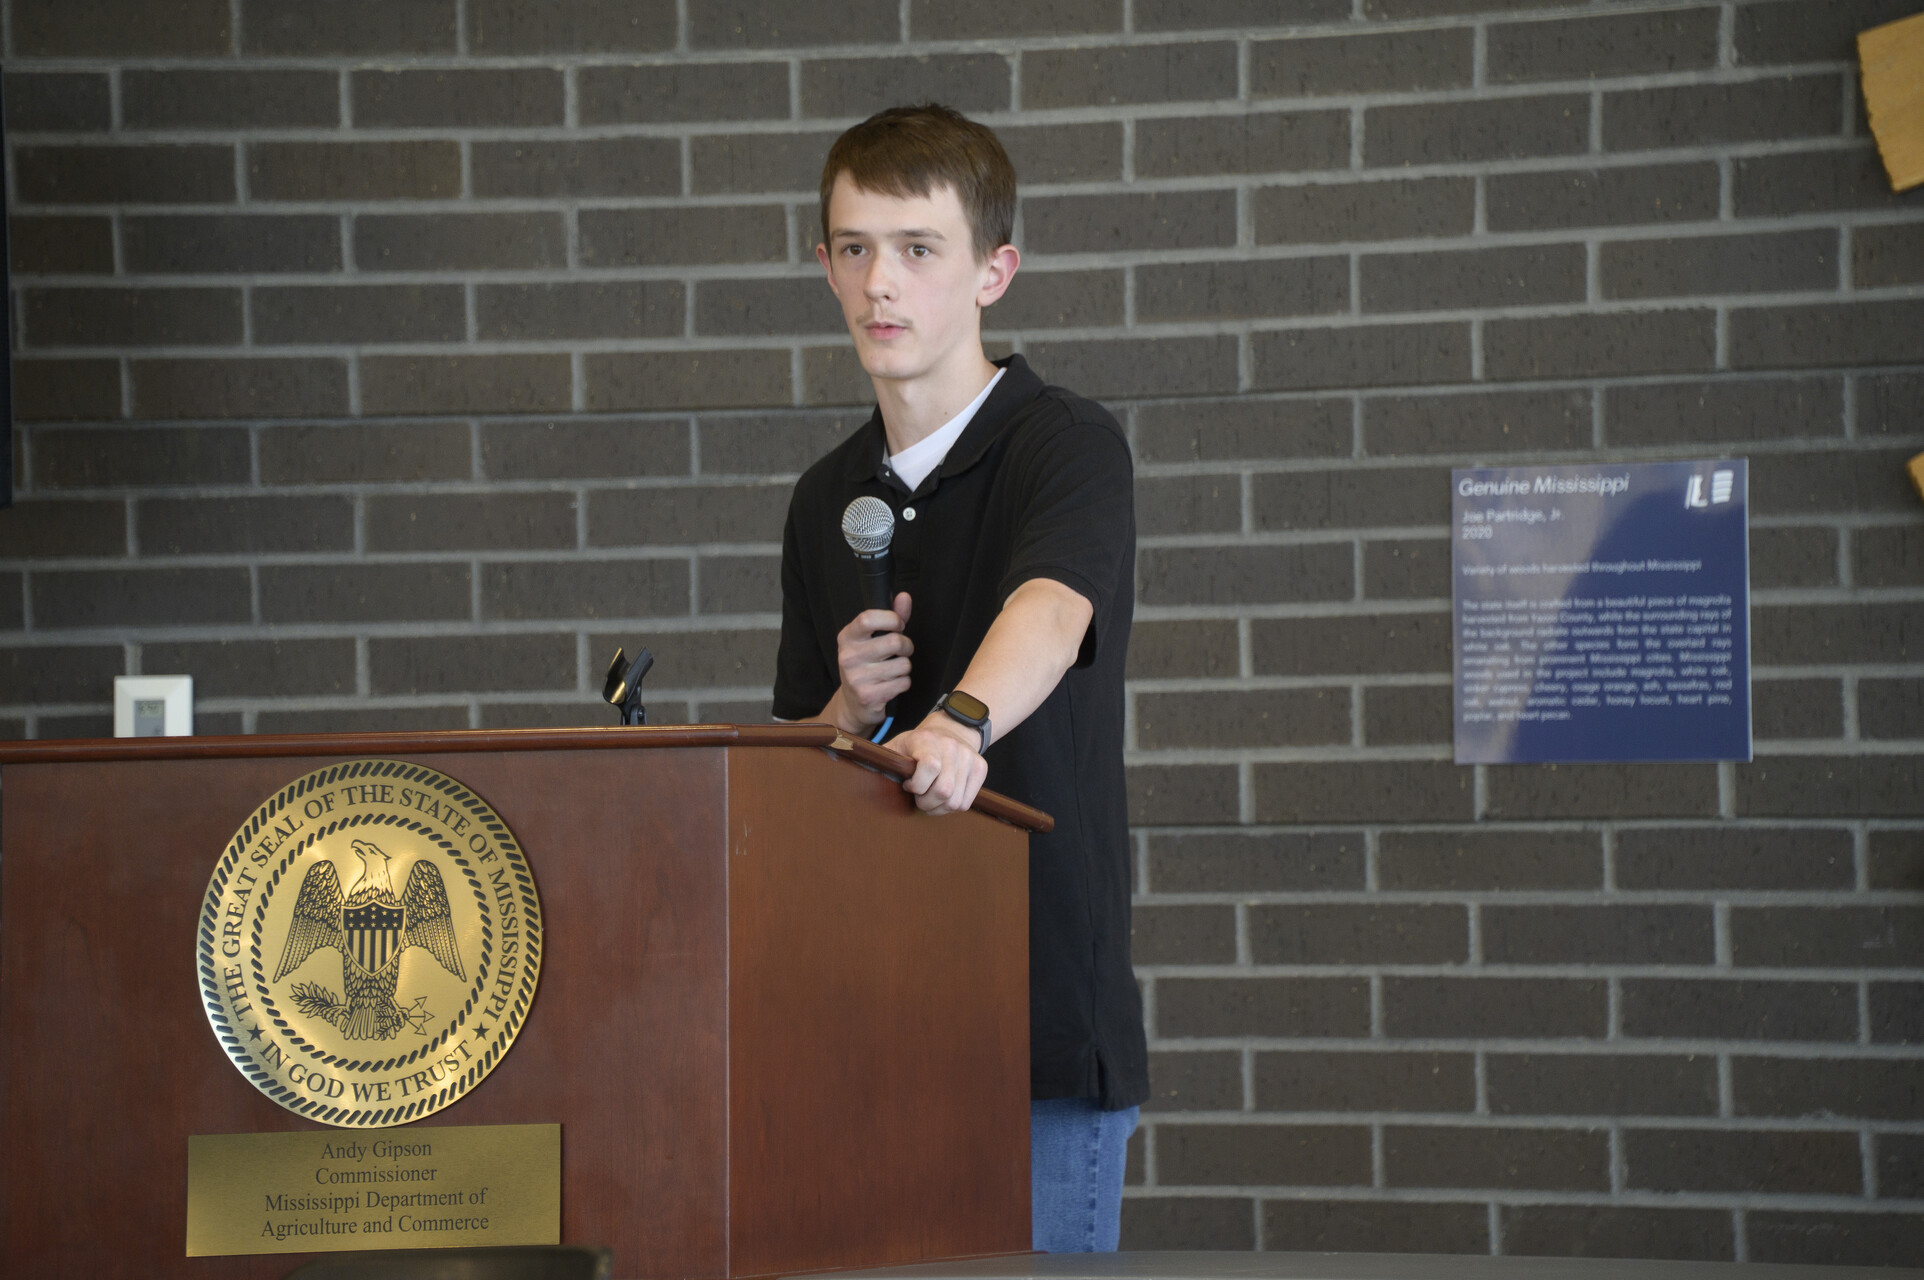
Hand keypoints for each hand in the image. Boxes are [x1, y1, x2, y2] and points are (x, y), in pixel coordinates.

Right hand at [833, 592, 912, 732]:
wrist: (852, 704)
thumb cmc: (866, 665)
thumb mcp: (872, 640)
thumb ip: (890, 618)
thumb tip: (904, 597)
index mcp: (847, 638)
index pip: (868, 618)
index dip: (891, 618)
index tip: (898, 625)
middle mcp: (848, 657)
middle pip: (894, 642)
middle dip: (906, 647)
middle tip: (901, 652)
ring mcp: (857, 678)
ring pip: (903, 665)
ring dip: (904, 668)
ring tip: (892, 671)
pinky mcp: (869, 696)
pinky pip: (903, 682)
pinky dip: (903, 683)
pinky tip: (891, 685)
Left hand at [889, 713, 987, 815]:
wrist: (950, 729)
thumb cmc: (916, 745)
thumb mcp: (896, 747)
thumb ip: (882, 761)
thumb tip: (864, 775)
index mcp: (927, 740)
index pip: (930, 767)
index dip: (917, 785)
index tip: (908, 785)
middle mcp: (952, 746)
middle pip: (943, 791)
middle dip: (926, 803)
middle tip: (919, 798)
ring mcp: (969, 757)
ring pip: (955, 802)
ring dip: (939, 808)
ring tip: (930, 798)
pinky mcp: (981, 768)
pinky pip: (966, 802)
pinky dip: (952, 806)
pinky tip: (943, 797)